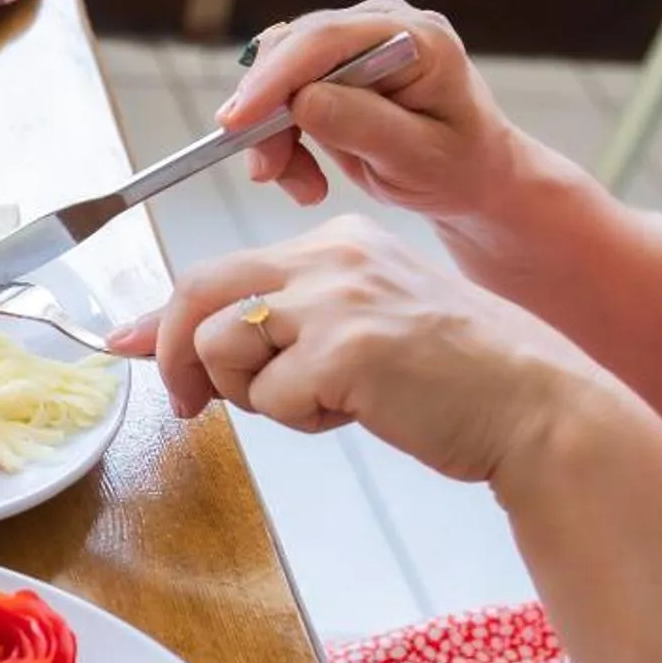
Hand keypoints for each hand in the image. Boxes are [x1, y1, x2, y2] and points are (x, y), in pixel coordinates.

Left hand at [106, 217, 604, 484]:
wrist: (539, 408)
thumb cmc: (452, 380)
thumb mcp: (356, 332)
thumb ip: (276, 328)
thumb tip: (164, 345)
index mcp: (338, 243)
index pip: (221, 272)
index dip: (165, 319)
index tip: (122, 345)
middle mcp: (334, 256)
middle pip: (199, 293)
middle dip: (175, 355)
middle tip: (187, 405)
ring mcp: (339, 298)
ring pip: (225, 347)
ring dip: (254, 395)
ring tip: (324, 402)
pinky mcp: (346, 349)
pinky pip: (269, 397)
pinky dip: (300, 419)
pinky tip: (358, 413)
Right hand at [221, 0, 521, 218]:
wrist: (472, 177)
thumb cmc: (458, 168)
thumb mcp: (417, 158)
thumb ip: (362, 125)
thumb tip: (302, 100)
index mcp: (417, 37)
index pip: (326, 39)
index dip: (274, 77)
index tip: (236, 122)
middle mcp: (381, 24)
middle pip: (291, 52)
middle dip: (266, 114)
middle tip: (267, 173)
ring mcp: (355, 40)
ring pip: (276, 73)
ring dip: (271, 134)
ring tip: (300, 186)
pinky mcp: (333, 63)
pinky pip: (280, 91)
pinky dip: (278, 136)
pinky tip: (302, 174)